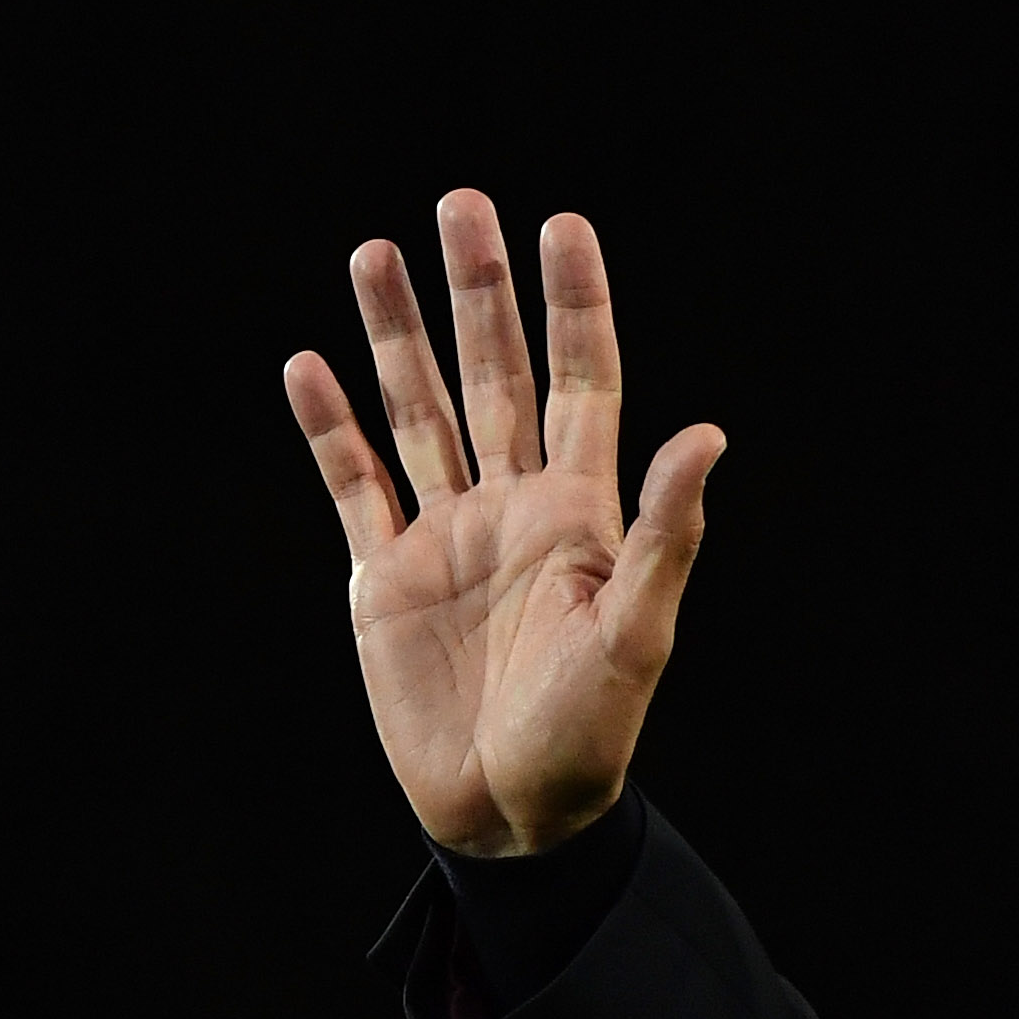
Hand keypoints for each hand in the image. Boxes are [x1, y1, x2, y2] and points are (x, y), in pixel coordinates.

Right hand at [287, 192, 724, 855]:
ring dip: (395, 336)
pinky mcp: (385, 579)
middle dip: (478, 291)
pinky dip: (329, 429)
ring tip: (372, 253)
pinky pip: (354, 486)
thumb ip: (664, 533)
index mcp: (581, 512)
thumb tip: (708, 434)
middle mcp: (513, 507)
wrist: (514, 816)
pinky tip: (309, 365)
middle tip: (461, 202)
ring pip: (417, 412)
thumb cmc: (590, 735)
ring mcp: (446, 536)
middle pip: (493, 376)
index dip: (574, 304)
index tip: (564, 221)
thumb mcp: (637, 632)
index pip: (582, 381)